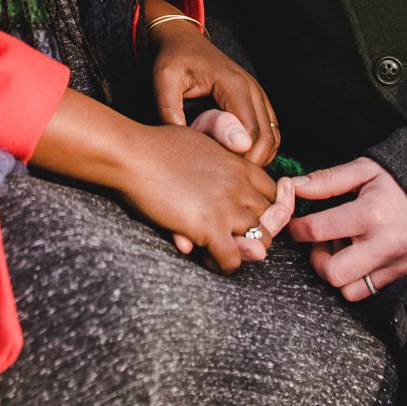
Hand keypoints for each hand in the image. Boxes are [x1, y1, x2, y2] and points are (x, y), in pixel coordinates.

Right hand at [117, 125, 291, 274]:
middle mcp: (240, 187)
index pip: (273, 193)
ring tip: (219, 248)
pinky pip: (232, 261)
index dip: (262, 207)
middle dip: (256, 232)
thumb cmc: (157, 145)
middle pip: (271, 220)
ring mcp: (227, 208)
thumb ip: (221, 153)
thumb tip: (228, 159)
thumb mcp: (200, 140)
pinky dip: (222, 265)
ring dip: (242, 251)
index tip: (244, 215)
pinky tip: (205, 257)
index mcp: (239, 165)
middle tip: (233, 236)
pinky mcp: (209, 228)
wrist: (133, 155)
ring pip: (260, 243)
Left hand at [148, 18, 280, 165]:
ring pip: (273, 137)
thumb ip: (169, 110)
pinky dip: (260, 148)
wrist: (183, 41)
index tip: (220, 171)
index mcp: (233, 85)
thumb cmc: (174, 59)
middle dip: (251, 163)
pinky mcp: (257, 100)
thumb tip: (180, 142)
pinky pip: (270, 131)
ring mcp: (258, 94)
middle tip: (225, 176)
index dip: (240, 158)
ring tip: (230, 168)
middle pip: (268, 138)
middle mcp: (252, 89)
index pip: (251, 133)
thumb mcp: (164, 81)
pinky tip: (236, 156)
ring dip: (258, 157)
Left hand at [284, 157, 406, 300]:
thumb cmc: (400, 182)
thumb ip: (327, 180)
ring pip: (349, 290)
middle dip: (318, 259)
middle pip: (332, 272)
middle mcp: (383, 245)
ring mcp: (395, 266)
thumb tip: (293, 188)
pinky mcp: (403, 278)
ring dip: (338, 272)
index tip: (296, 225)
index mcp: (371, 214)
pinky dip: (356, 281)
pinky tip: (358, 258)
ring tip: (343, 249)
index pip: (318, 230)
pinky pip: (369, 293)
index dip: (298, 228)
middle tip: (322, 242)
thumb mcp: (365, 170)